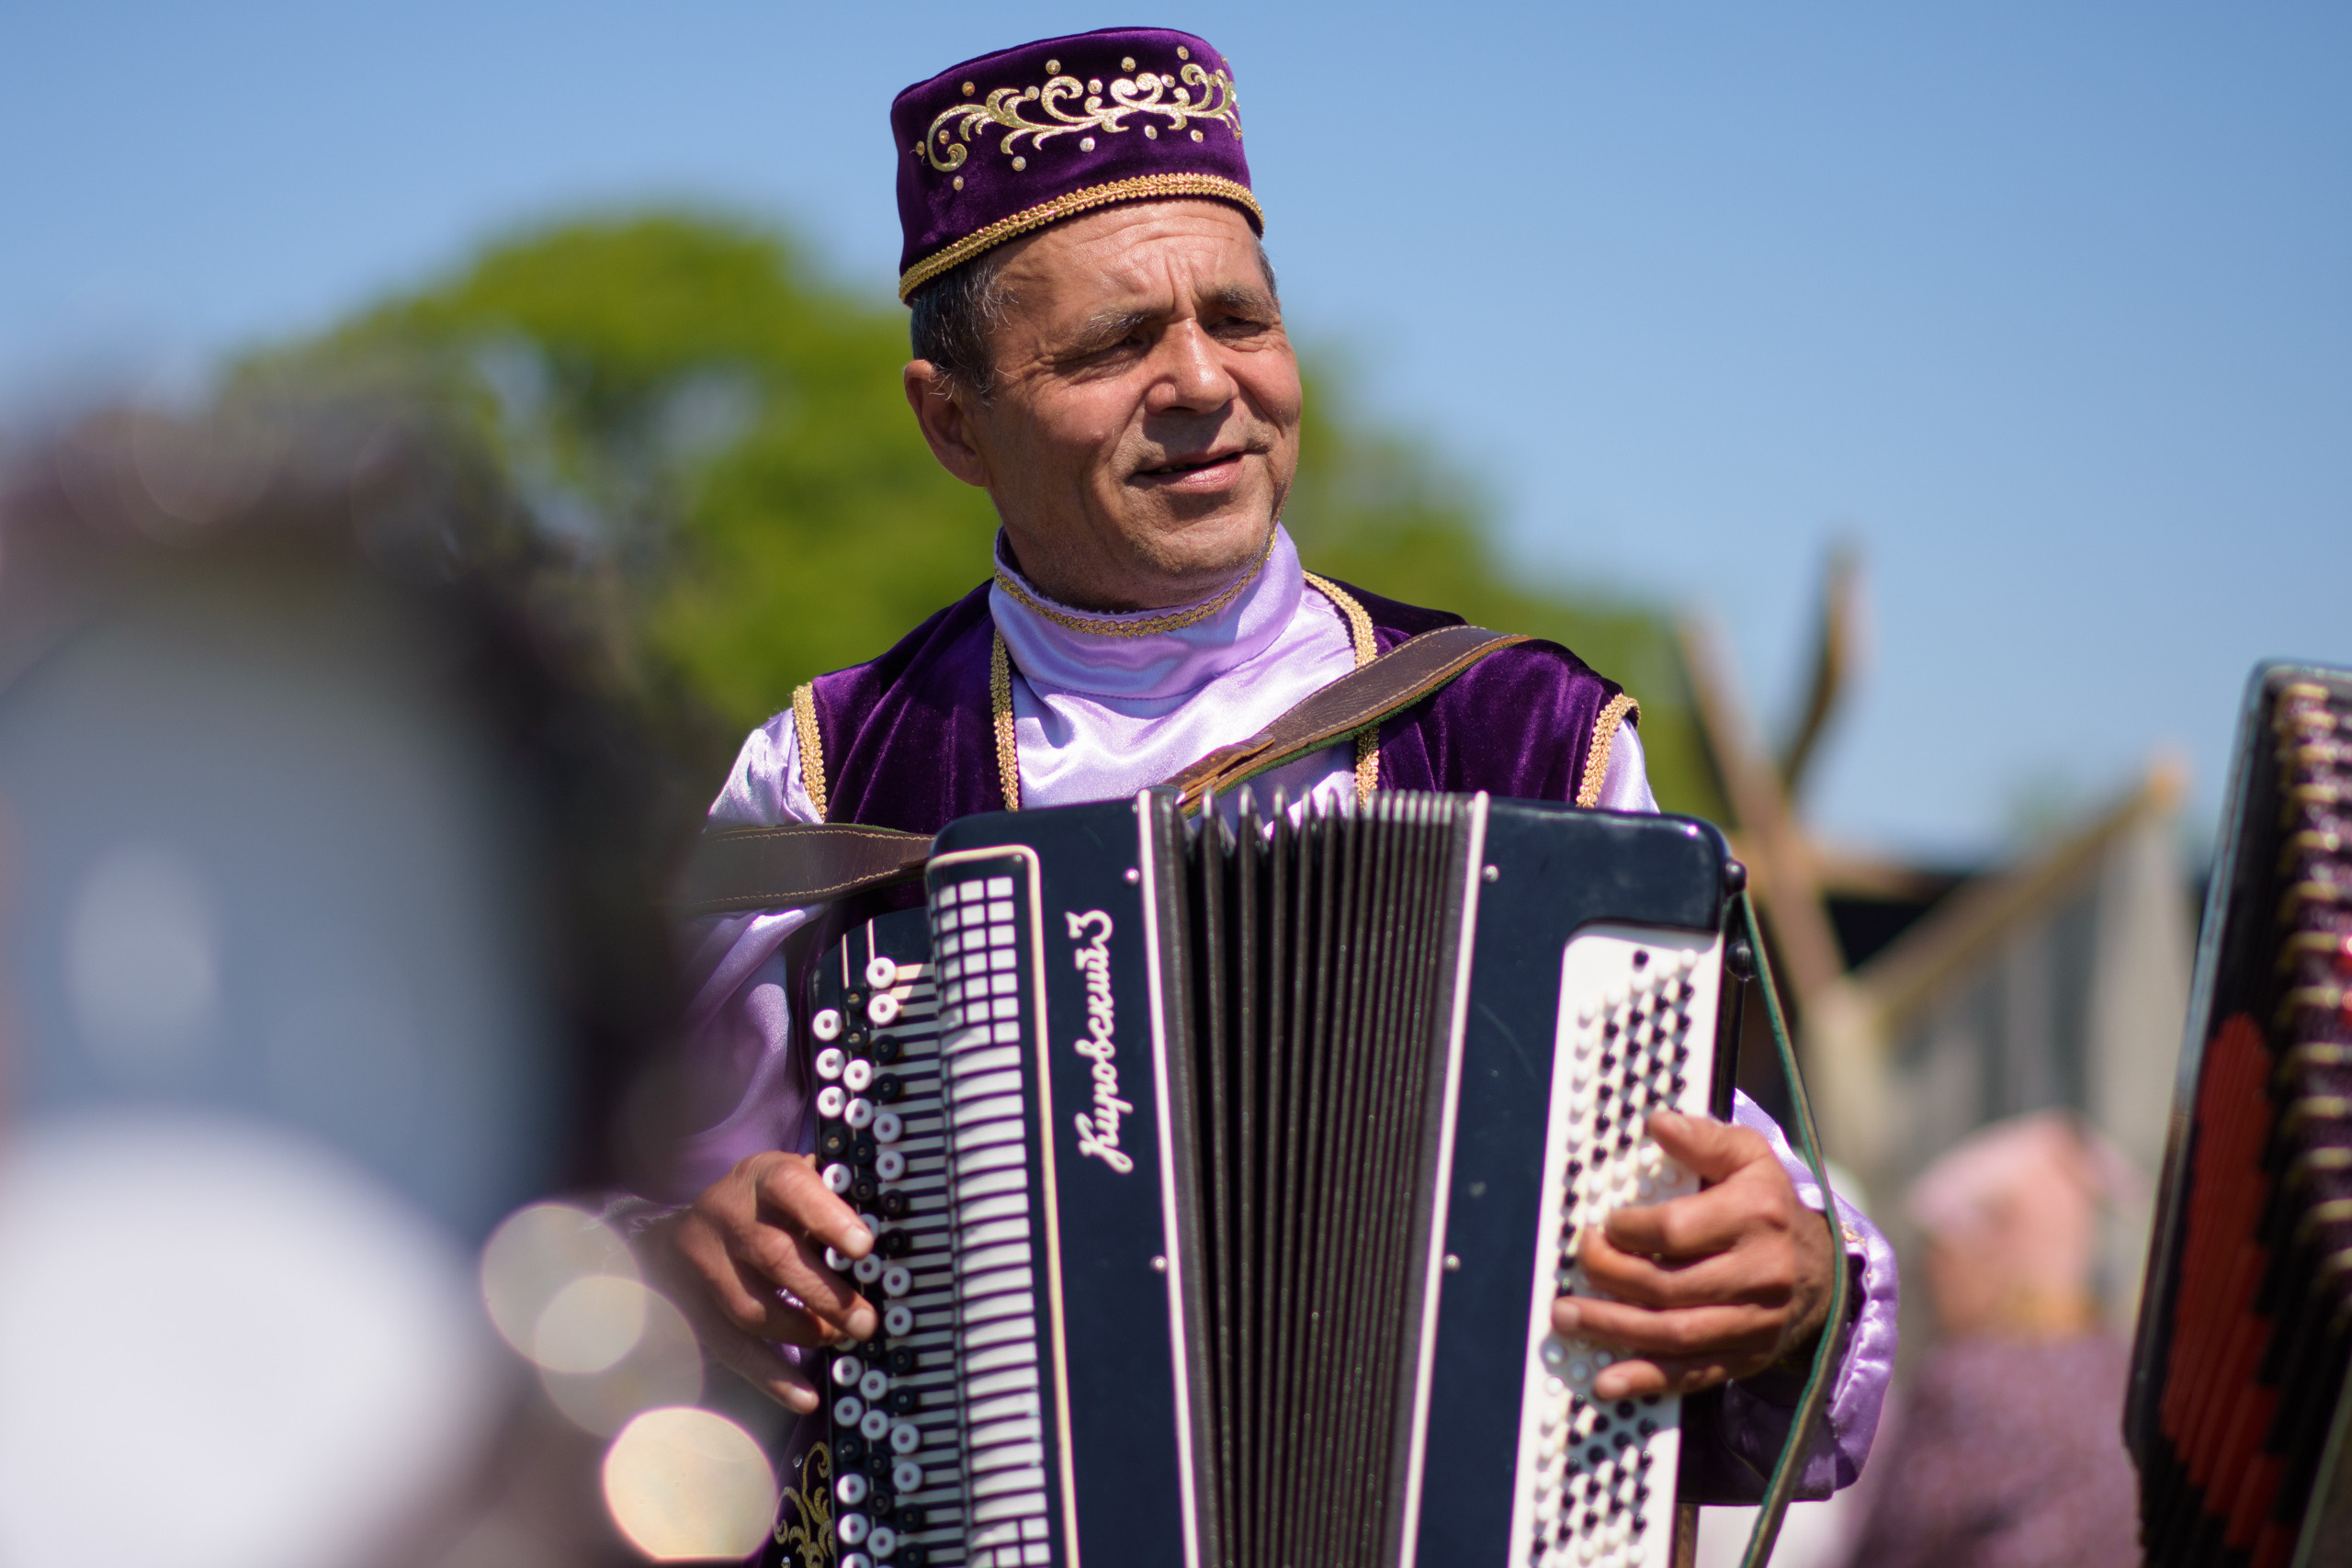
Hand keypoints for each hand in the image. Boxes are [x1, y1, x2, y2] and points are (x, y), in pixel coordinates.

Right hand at [649, 1151, 877, 1412]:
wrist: (685, 1228)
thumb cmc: (764, 1203)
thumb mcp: (792, 1179)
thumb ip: (831, 1195)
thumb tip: (890, 1223)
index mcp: (761, 1177)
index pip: (791, 1188)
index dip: (828, 1217)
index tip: (865, 1246)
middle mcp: (728, 1218)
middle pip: (774, 1257)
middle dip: (826, 1294)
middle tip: (866, 1321)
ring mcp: (706, 1266)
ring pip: (752, 1308)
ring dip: (803, 1332)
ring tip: (840, 1339)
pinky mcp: (697, 1310)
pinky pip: (732, 1348)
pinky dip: (771, 1377)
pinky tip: (805, 1395)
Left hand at [1551, 1109, 1835, 1401]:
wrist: (1823, 1272)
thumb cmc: (1768, 1206)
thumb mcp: (1749, 1157)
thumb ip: (1704, 1139)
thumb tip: (1658, 1122)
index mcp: (1756, 1216)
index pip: (1676, 1230)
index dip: (1629, 1230)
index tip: (1603, 1225)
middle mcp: (1760, 1273)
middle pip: (1668, 1286)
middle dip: (1609, 1277)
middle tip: (1576, 1265)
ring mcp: (1754, 1323)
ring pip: (1674, 1334)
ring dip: (1612, 1328)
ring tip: (1566, 1316)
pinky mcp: (1746, 1358)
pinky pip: (1692, 1375)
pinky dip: (1646, 1379)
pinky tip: (1606, 1380)